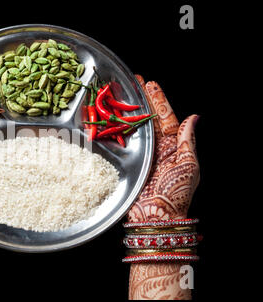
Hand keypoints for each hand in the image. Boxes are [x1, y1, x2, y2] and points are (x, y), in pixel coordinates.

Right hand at [127, 75, 199, 299]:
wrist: (156, 218)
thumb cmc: (176, 195)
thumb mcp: (188, 166)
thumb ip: (188, 141)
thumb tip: (194, 117)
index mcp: (173, 146)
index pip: (166, 117)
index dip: (158, 100)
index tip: (150, 84)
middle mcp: (155, 148)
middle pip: (147, 118)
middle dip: (140, 100)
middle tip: (132, 82)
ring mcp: (140, 155)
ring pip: (132, 127)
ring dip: (125, 110)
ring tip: (118, 94)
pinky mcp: (126, 163)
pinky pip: (119, 143)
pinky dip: (113, 129)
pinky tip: (107, 117)